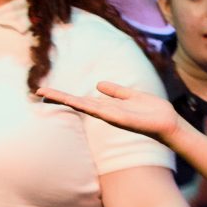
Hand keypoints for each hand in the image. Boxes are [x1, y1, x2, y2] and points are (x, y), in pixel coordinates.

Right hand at [38, 80, 186, 141]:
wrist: (168, 122)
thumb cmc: (152, 111)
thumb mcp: (131, 96)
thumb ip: (116, 91)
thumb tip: (98, 85)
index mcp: (107, 106)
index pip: (81, 100)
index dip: (65, 95)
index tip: (47, 90)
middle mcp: (105, 112)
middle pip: (77, 103)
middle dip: (58, 97)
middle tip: (38, 90)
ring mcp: (110, 116)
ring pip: (84, 106)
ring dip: (66, 100)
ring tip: (48, 93)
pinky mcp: (119, 119)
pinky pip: (100, 110)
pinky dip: (87, 105)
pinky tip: (75, 100)